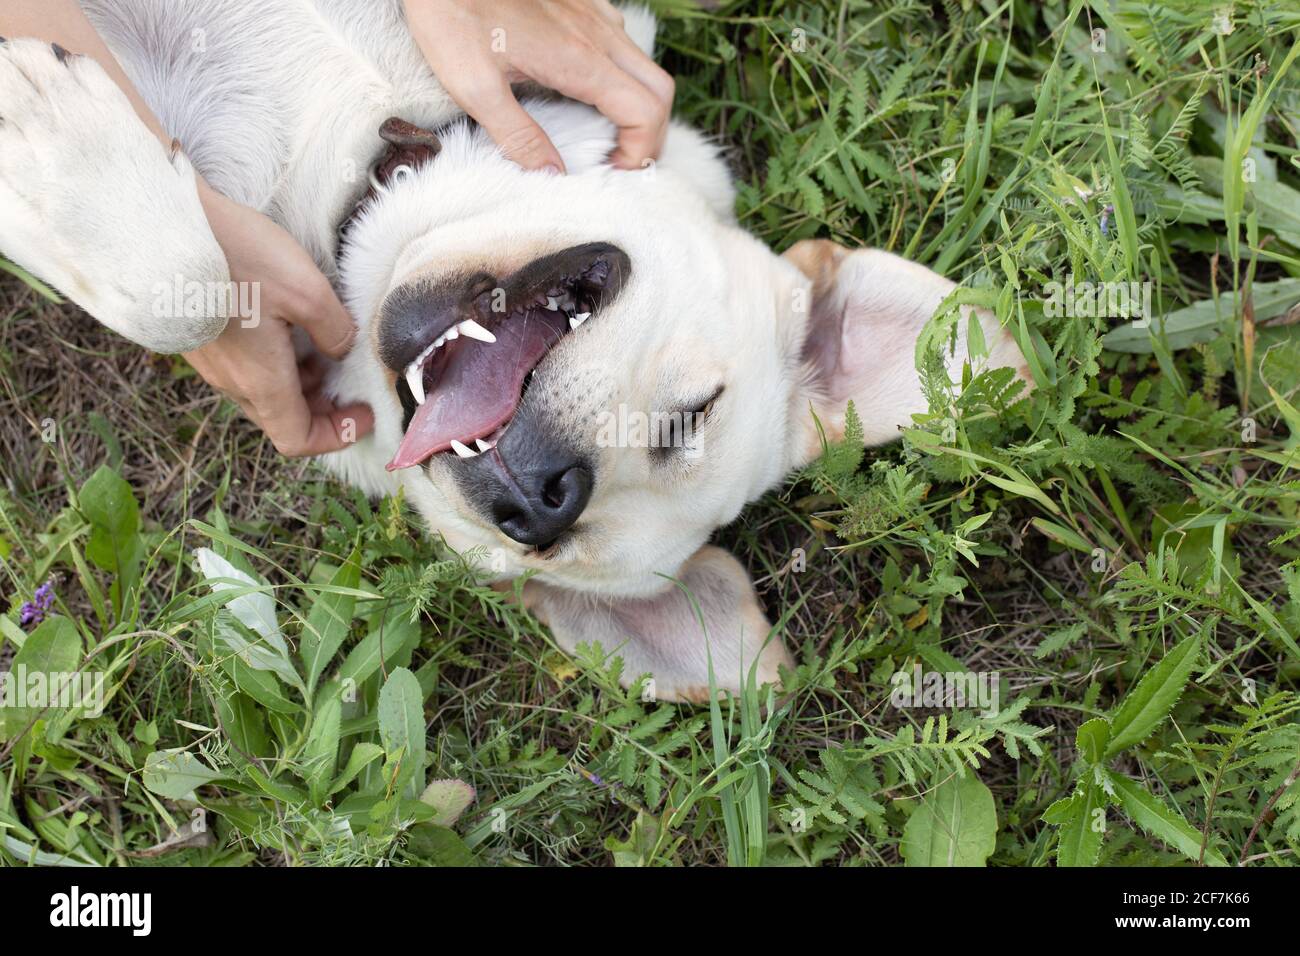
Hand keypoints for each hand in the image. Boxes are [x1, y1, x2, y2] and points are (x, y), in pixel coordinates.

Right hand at [185, 185, 374, 456]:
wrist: (162, 229)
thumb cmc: (237, 259)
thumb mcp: (307, 291)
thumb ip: (335, 330)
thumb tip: (340, 350)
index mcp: (261, 381)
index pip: (297, 440)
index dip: (336, 435)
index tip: (363, 413)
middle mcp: (233, 381)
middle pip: (282, 417)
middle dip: (322, 408)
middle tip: (350, 382)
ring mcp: (213, 361)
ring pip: (264, 391)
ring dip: (299, 383)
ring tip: (325, 349)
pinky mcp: (201, 338)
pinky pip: (244, 367)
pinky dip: (275, 362)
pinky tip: (289, 325)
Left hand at [403, 0, 673, 171]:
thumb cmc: (453, 16)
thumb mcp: (475, 87)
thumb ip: (517, 136)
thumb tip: (550, 174)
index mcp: (579, 59)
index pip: (645, 112)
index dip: (640, 151)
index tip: (612, 172)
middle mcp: (597, 33)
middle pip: (659, 89)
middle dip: (651, 133)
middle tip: (621, 161)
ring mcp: (592, 14)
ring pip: (643, 65)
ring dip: (639, 104)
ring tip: (607, 133)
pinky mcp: (581, 4)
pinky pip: (620, 43)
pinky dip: (622, 77)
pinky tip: (589, 90)